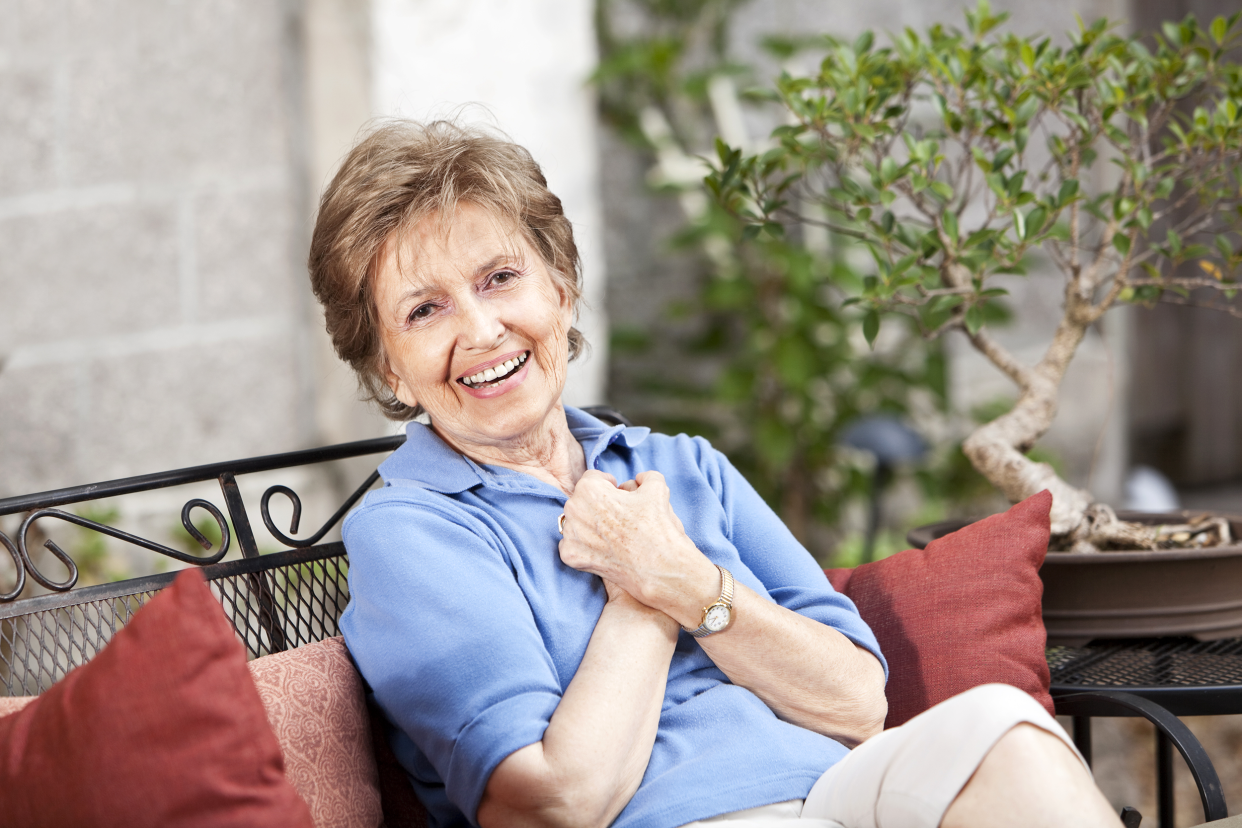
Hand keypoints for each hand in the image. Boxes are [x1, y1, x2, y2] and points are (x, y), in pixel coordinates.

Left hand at [558, 470, 715, 625]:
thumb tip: (639, 479)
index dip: (609, 485)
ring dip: (590, 525)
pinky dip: (585, 548)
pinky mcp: (570, 555)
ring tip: (612, 535)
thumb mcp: (657, 488)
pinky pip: (572, 545)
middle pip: (582, 500)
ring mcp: (570, 534)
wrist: (658, 566)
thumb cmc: (656, 525)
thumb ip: (645, 477)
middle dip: (598, 505)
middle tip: (619, 517)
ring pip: (576, 522)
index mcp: (589, 489)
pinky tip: (604, 550)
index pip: (593, 478)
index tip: (619, 496)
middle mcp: (573, 509)